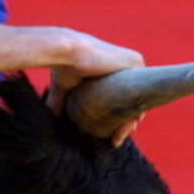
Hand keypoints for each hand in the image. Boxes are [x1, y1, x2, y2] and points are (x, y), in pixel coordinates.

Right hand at [44, 32, 145, 146]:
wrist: (66, 52)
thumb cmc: (62, 67)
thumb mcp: (63, 88)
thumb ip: (59, 101)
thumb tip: (51, 116)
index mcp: (110, 70)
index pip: (121, 98)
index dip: (118, 119)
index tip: (112, 138)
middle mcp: (124, 65)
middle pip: (133, 100)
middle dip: (126, 124)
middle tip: (116, 141)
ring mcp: (132, 63)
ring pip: (139, 98)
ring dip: (132, 120)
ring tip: (119, 138)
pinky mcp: (135, 61)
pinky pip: (142, 92)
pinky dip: (138, 110)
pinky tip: (129, 127)